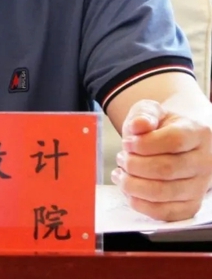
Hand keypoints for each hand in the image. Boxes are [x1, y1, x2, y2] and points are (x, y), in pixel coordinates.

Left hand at [111, 99, 211, 220]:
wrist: (172, 144)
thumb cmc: (159, 127)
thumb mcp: (150, 111)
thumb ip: (144, 114)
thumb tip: (139, 125)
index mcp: (198, 133)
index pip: (174, 140)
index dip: (145, 144)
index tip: (127, 142)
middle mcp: (205, 162)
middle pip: (167, 169)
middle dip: (134, 165)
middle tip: (121, 158)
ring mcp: (200, 187)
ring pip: (164, 193)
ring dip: (133, 185)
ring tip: (121, 173)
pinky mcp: (190, 206)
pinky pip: (166, 213)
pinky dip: (141, 204)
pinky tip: (128, 190)